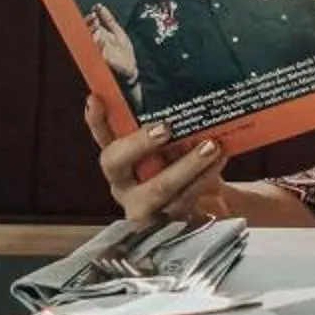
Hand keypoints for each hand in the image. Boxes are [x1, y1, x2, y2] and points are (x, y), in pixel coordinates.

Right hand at [83, 3, 136, 82]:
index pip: (88, 27)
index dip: (89, 19)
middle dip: (89, 25)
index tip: (94, 11)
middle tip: (95, 18)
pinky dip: (99, 46)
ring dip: (92, 34)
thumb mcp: (118, 32)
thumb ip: (108, 19)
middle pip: (85, 34)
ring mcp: (98, 53)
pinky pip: (98, 53)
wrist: (132, 69)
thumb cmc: (124, 52)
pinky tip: (102, 40)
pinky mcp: (103, 62)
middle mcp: (96, 45)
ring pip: (89, 43)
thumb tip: (99, 6)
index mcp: (99, 37)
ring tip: (98, 27)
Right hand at [85, 95, 230, 223]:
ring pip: (158, 187)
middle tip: (164, 128)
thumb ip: (165, 127)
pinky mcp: (165, 224)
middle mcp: (122, 183)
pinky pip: (184, 200)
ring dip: (187, 165)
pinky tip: (219, 161)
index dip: (95, 120)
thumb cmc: (181, 166)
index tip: (96, 99)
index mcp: (118, 160)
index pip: (101, 135)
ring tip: (211, 145)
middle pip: (116, 162)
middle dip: (139, 143)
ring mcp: (141, 206)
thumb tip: (177, 90)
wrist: (208, 207)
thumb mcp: (171, 147)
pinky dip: (204, 179)